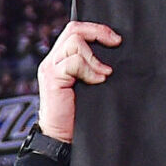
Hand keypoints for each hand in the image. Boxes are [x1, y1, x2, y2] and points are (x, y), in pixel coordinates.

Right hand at [37, 21, 120, 141]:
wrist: (61, 136)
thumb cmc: (77, 113)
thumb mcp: (88, 83)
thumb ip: (92, 66)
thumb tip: (114, 50)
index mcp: (60, 59)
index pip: (75, 30)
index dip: (96, 29)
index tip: (116, 40)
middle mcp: (52, 60)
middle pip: (73, 29)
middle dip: (97, 32)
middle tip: (115, 43)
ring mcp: (50, 68)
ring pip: (74, 42)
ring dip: (94, 58)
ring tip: (103, 74)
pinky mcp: (52, 78)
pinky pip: (74, 62)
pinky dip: (90, 69)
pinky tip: (98, 81)